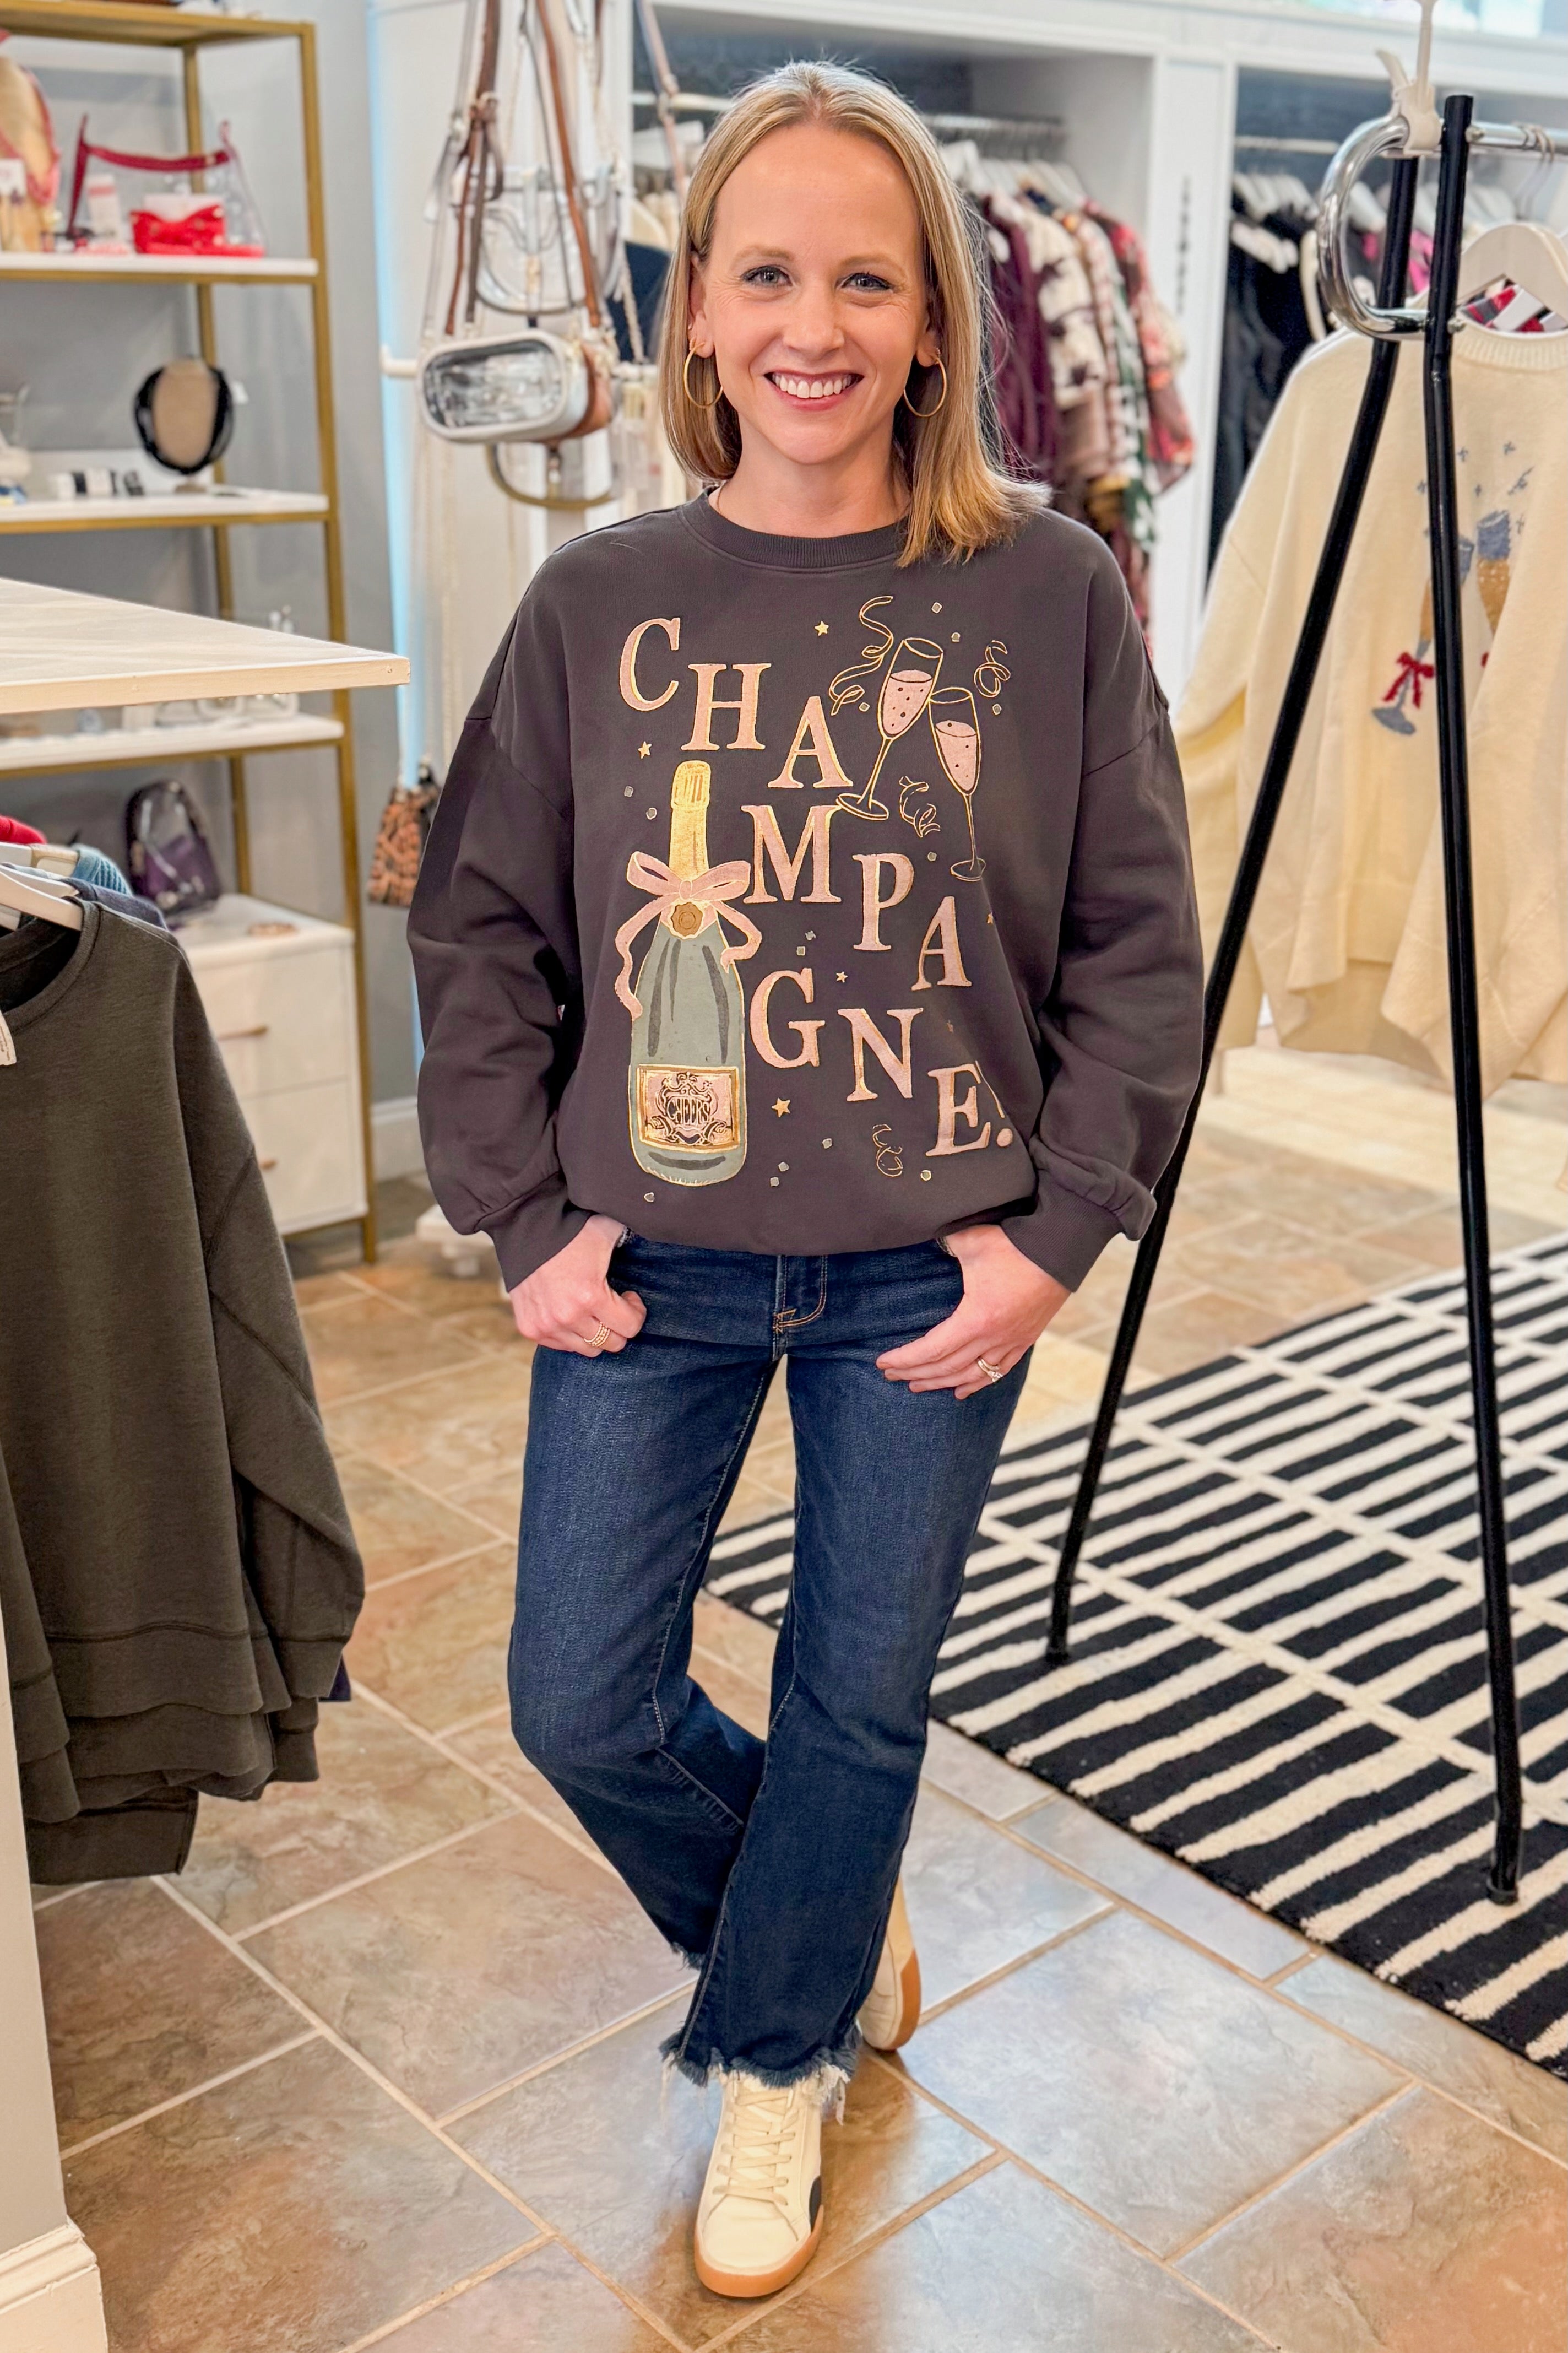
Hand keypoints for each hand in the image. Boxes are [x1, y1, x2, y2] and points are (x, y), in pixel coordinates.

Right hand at [508, 1213, 645, 1355]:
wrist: (526, 1227)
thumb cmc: (571, 1229)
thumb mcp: (608, 1232)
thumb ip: (634, 1241)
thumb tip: (657, 1232)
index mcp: (590, 1296)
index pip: (630, 1328)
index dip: (636, 1312)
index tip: (629, 1298)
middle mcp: (567, 1316)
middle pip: (611, 1343)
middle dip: (618, 1326)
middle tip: (613, 1306)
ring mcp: (546, 1325)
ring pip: (587, 1349)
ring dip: (595, 1333)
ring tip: (592, 1310)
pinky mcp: (530, 1328)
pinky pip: (561, 1346)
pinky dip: (571, 1334)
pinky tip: (572, 1313)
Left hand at [878, 1225, 1067, 1398]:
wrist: (1061, 1250)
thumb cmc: (1016, 1244)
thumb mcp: (971, 1241)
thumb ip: (942, 1242)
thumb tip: (922, 1238)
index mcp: (976, 1318)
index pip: (932, 1349)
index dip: (905, 1359)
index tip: (883, 1363)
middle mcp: (994, 1338)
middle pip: (947, 1367)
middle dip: (915, 1373)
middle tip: (891, 1375)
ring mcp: (1011, 1342)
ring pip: (970, 1375)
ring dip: (941, 1383)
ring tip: (917, 1386)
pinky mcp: (1025, 1339)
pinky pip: (997, 1371)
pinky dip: (976, 1383)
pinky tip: (961, 1391)